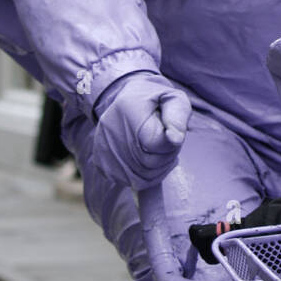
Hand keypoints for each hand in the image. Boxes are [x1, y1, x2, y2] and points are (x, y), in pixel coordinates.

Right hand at [91, 70, 190, 189]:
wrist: (125, 99)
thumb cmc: (156, 100)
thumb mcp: (172, 98)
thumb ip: (178, 115)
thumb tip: (175, 139)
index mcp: (128, 110)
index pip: (155, 143)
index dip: (170, 143)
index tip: (171, 132)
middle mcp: (110, 131)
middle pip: (149, 163)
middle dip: (166, 155)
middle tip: (166, 140)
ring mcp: (103, 150)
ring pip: (142, 178)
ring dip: (158, 167)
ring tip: (157, 148)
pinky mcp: (103, 165)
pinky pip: (133, 182)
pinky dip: (147, 176)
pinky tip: (148, 158)